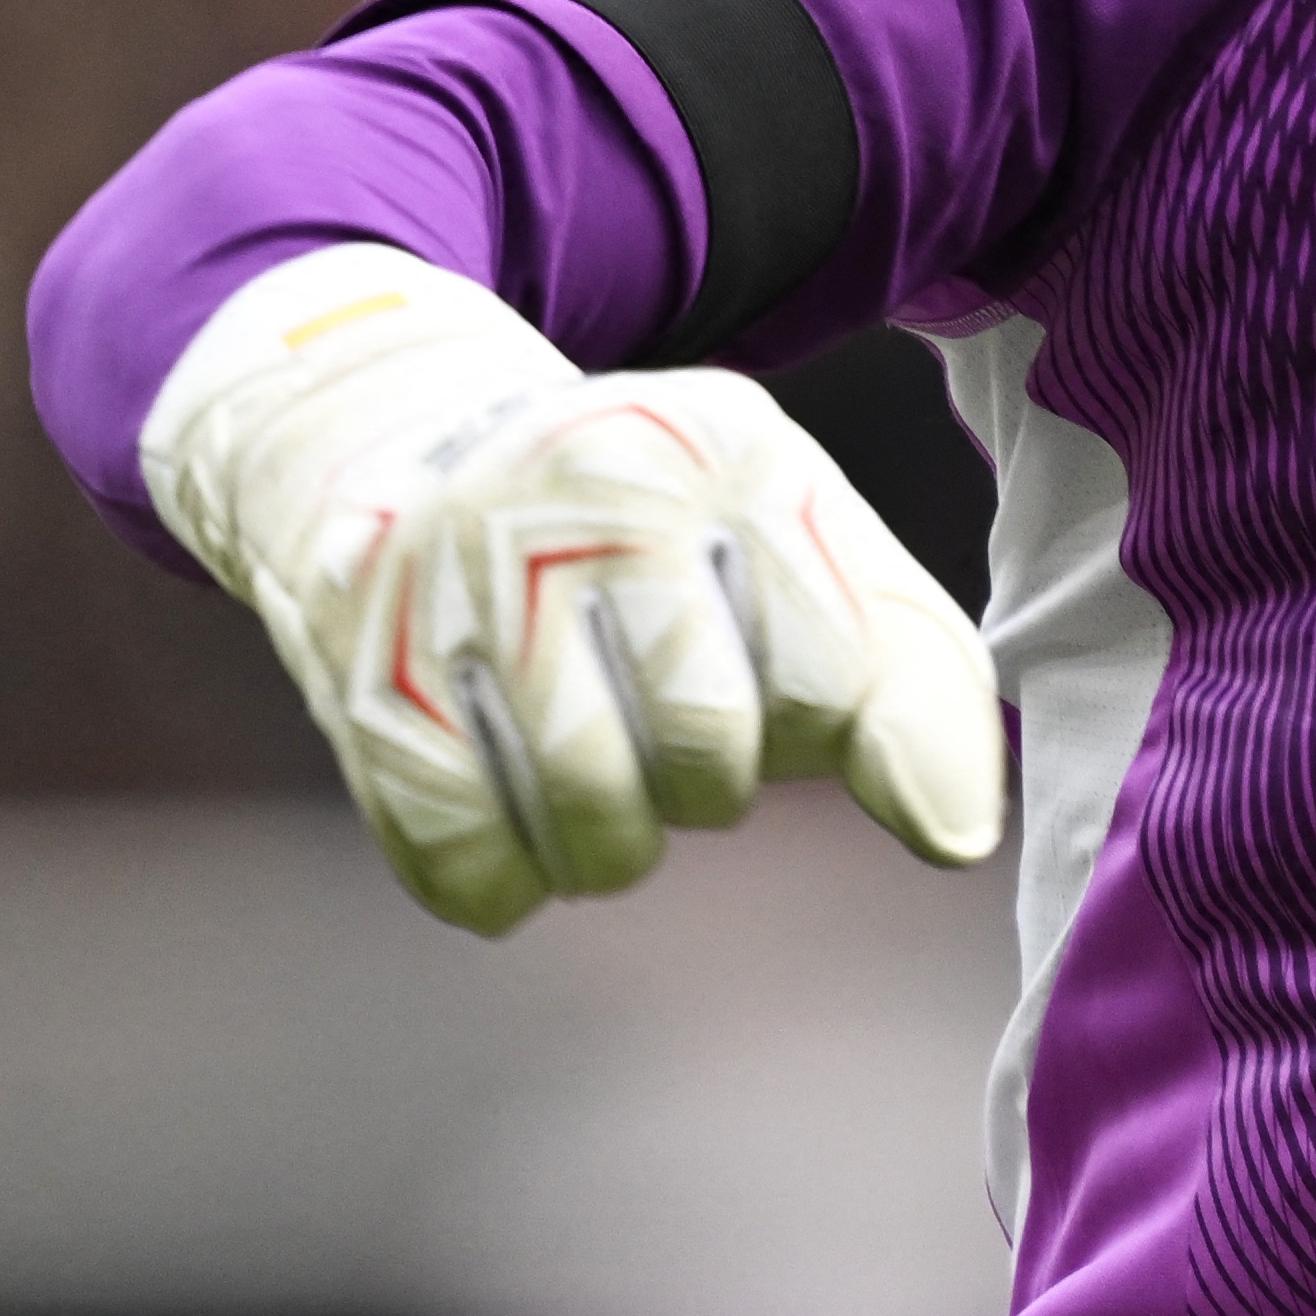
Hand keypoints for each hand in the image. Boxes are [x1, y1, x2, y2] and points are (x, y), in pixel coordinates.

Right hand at [139, 241, 1005, 933]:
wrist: (397, 435)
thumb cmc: (651, 532)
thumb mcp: (805, 546)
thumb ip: (916, 681)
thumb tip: (955, 834)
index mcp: (724, 449)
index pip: (828, 684)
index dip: (812, 727)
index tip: (766, 682)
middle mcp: (585, 492)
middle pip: (707, 762)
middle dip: (707, 784)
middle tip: (660, 725)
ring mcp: (460, 581)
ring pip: (590, 831)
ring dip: (607, 844)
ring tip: (588, 764)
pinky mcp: (360, 675)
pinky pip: (468, 866)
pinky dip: (503, 879)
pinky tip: (504, 800)